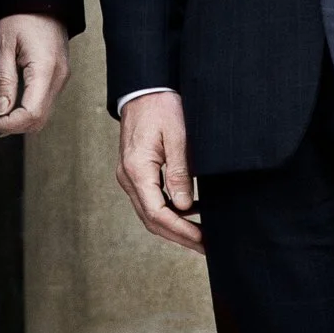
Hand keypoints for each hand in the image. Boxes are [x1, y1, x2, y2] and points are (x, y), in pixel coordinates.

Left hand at [0, 14, 69, 135]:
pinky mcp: (58, 76)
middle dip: (12, 126)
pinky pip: (44, 103)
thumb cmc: (22, 16)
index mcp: (46, 70)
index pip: (31, 113)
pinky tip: (9, 107)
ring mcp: (61, 78)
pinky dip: (27, 111)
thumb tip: (0, 111)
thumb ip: (3, 80)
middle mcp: (58, 78)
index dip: (8, 124)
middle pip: (39, 120)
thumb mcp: (4, 45)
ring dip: (19, 121)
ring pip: (43, 115)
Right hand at [116, 91, 203, 253]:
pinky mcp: (135, 172)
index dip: (182, 230)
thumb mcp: (177, 137)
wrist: (144, 87)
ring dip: (175, 226)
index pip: (158, 213)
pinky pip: (150, 200)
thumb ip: (180, 173)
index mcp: (137, 169)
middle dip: (179, 236)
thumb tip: (185, 206)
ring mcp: (129, 176)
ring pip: (150, 213)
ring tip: (202, 234)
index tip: (203, 239)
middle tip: (206, 246)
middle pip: (151, 220)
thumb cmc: (161, 106)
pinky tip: (192, 210)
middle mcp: (127, 177)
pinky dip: (170, 211)